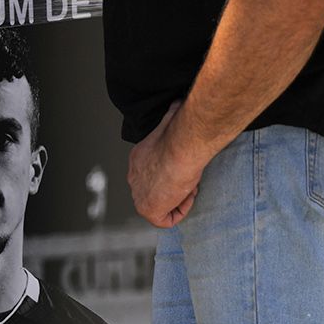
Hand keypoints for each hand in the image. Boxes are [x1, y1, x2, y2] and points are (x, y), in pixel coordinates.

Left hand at [129, 101, 212, 227]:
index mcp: (138, 159)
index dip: (172, 172)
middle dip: (173, 188)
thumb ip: (172, 116)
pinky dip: (180, 211)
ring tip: (190, 185)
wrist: (181, 146)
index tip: (185, 166)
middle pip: (155, 191)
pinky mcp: (148, 210)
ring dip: (178, 199)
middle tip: (189, 178)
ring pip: (161, 206)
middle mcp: (134, 178)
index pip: (153, 173)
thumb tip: (177, 103)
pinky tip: (187, 195)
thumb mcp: (173, 120)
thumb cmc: (180, 133)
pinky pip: (165, 220)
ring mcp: (139, 195)